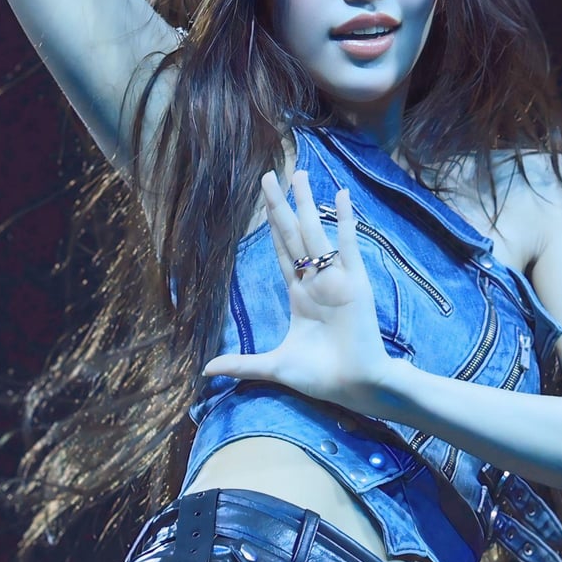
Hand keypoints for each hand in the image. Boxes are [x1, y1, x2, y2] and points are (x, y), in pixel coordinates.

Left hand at [202, 169, 392, 415]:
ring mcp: (336, 279)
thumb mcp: (274, 367)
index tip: (264, 200)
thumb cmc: (321, 377)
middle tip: (270, 174)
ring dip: (307, 203)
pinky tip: (340, 196)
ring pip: (316, 233)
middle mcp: (316, 281)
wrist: (356, 387)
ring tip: (298, 173)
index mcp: (300, 296)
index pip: (282, 251)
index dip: (271, 226)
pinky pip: (348, 247)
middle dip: (281, 205)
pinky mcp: (355, 283)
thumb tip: (206, 369)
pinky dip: (345, 222)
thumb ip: (242, 363)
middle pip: (294, 234)